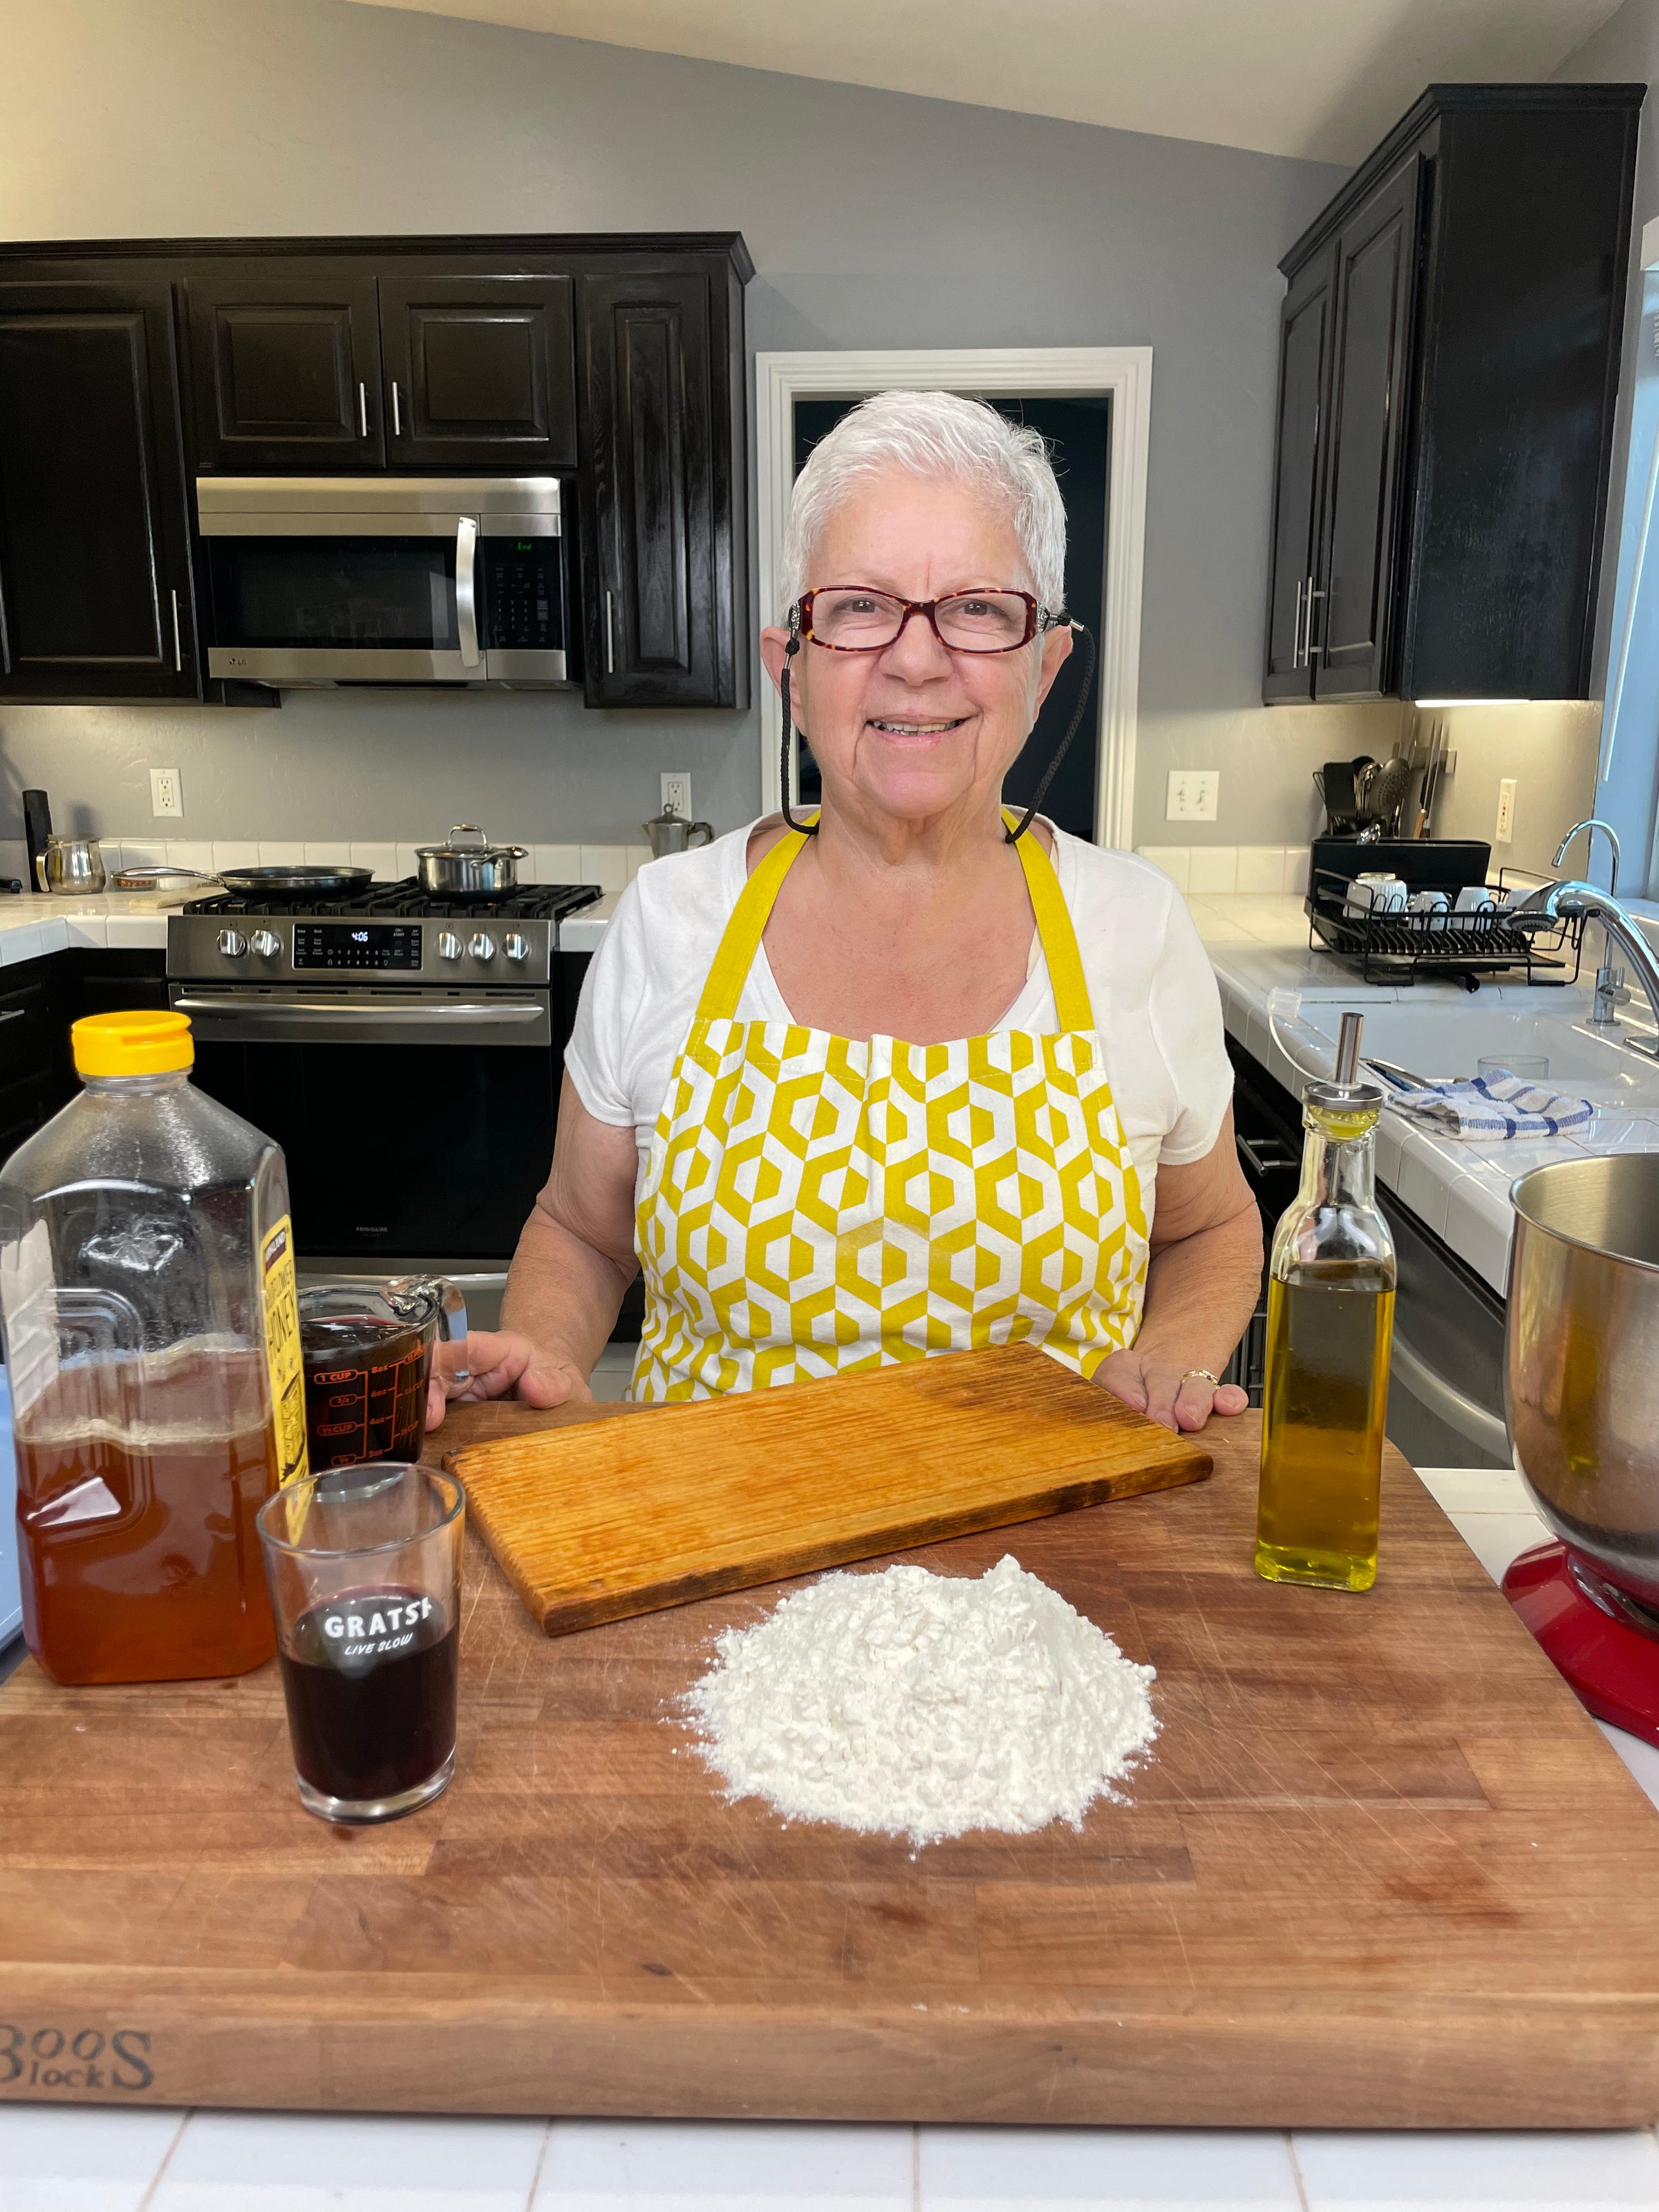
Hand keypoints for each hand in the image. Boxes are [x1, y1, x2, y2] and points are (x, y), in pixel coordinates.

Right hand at [425, 1328, 591, 1431]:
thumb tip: (534, 1385)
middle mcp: (471, 1368)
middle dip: (426, 1396)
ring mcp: (460, 1392)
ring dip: (423, 1416)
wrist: (553, 1396)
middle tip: (430, 1425)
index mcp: (497, 1350)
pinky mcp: (456, 1416)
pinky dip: (431, 1434)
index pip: (463, 1347)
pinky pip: (437, 1421)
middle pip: (436, 1372)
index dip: (442, 1362)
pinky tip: (427, 1448)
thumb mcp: (567, 1382)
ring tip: (425, 1439)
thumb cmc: (555, 1380)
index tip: (435, 1392)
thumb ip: (556, 1383)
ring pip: (429, 1396)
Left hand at [1094, 1347, 1248, 1432]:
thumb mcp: (1110, 1389)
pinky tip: (1229, 1407)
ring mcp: (1189, 1383)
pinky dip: (1230, 1399)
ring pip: (1195, 1386)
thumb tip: (1132, 1403)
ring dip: (1193, 1402)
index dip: (1125, 1388)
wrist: (1162, 1371)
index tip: (1135, 1406)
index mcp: (1126, 1368)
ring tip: (1191, 1418)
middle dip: (1162, 1403)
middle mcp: (1159, 1373)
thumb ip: (1114, 1391)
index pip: (1119, 1371)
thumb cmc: (1131, 1394)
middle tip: (1163, 1422)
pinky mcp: (1215, 1394)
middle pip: (1161, 1381)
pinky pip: (1227, 1393)